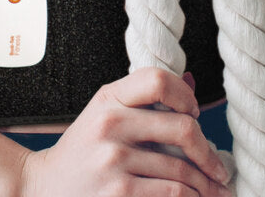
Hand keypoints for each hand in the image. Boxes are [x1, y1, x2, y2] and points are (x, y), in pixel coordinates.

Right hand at [17, 70, 231, 196]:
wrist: (45, 185)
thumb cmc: (83, 151)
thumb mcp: (105, 115)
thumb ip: (143, 101)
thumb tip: (191, 83)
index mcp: (107, 97)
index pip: (157, 80)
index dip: (186, 96)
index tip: (195, 115)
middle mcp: (110, 124)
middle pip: (183, 128)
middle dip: (209, 152)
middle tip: (219, 167)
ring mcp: (114, 160)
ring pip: (183, 170)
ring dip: (207, 185)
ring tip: (216, 191)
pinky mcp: (120, 193)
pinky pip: (173, 193)